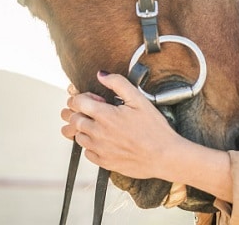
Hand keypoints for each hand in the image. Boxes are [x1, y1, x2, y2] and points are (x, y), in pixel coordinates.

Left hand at [60, 71, 180, 180]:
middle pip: (73, 119)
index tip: (91, 99)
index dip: (80, 97)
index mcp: (105, 115)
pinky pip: (87, 152)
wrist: (164, 156)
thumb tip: (101, 74)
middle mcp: (98, 133)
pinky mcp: (104, 162)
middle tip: (88, 110)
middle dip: (77, 112)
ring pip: (78, 136)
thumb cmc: (154, 128)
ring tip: (97, 125)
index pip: (77, 102)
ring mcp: (99, 149)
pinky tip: (103, 140)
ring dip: (83, 129)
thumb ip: (118, 83)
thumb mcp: (139, 99)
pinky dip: (90, 145)